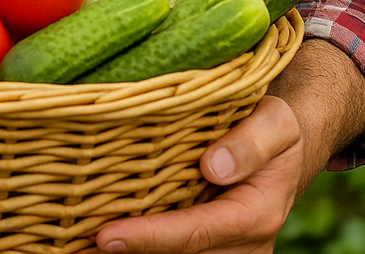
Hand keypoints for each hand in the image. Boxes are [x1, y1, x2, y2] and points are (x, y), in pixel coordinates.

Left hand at [95, 95, 302, 252]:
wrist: (287, 151)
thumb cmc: (275, 131)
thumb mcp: (275, 123)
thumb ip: (249, 143)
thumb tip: (214, 167)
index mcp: (254, 214)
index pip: (194, 233)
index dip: (149, 238)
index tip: (106, 236)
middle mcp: (241, 246)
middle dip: (130, 252)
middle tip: (77, 243)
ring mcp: (226, 253)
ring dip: (134, 251)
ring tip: (79, 242)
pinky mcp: (212, 249)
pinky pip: (177, 252)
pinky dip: (144, 245)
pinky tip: (106, 236)